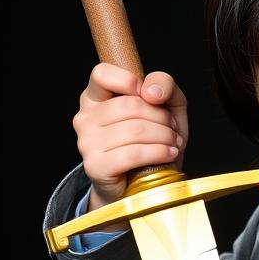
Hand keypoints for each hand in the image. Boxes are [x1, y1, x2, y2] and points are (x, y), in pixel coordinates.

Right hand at [72, 62, 188, 220]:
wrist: (140, 186)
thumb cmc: (151, 143)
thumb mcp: (165, 107)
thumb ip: (164, 85)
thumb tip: (151, 90)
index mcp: (94, 98)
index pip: (102, 73)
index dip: (130, 81)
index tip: (151, 98)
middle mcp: (85, 118)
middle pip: (130, 105)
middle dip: (161, 118)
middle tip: (173, 130)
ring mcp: (86, 142)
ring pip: (134, 129)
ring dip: (164, 137)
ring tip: (173, 144)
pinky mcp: (95, 165)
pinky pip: (133, 153)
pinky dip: (158, 152)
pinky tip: (169, 154)